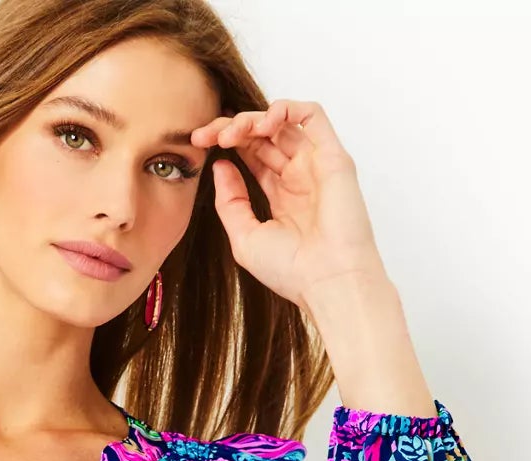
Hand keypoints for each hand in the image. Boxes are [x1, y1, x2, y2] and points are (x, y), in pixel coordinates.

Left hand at [190, 100, 387, 311]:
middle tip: (205, 135)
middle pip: (262, 135)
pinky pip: (312, 115)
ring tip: (232, 133)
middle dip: (231, 127)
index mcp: (280, 194)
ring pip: (282, 122)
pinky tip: (263, 124)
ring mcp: (316, 165)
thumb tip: (220, 166)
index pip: (251, 153)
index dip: (226, 141)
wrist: (327, 281)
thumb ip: (230, 201)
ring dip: (252, 119)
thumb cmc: (291, 271)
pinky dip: (286, 109)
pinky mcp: (333, 156)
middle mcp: (299, 176)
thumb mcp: (245, 238)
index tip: (198, 143)